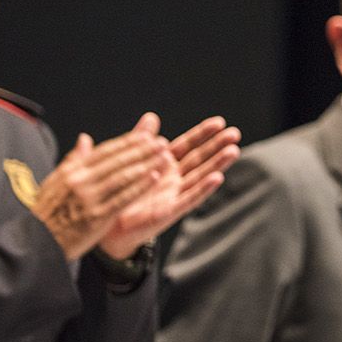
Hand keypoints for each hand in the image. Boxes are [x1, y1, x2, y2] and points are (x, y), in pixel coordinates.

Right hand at [33, 120, 172, 260]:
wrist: (37, 243)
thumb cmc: (48, 213)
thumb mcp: (54, 182)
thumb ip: (73, 160)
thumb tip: (85, 138)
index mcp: (72, 172)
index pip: (104, 152)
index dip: (127, 142)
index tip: (145, 135)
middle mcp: (80, 182)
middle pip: (117, 161)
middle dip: (142, 150)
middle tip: (162, 142)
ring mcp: (89, 199)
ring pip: (123, 176)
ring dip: (146, 164)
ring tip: (164, 156)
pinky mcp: (97, 217)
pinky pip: (123, 198)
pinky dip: (140, 186)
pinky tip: (155, 177)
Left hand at [98, 114, 241, 258]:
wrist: (106, 224)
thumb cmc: (119, 193)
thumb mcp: (130, 161)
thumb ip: (141, 140)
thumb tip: (151, 116)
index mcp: (164, 165)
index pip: (187, 145)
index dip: (203, 134)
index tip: (220, 121)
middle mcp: (173, 179)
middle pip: (199, 159)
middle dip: (217, 146)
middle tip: (235, 133)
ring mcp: (174, 195)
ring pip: (200, 177)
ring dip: (217, 164)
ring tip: (233, 151)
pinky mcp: (169, 211)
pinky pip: (189, 199)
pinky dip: (203, 189)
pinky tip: (218, 178)